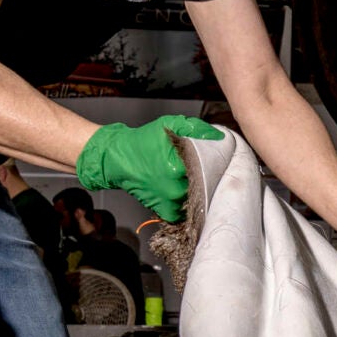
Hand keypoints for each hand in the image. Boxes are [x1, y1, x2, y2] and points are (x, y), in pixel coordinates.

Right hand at [76, 116, 224, 222]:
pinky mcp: (164, 210)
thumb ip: (197, 129)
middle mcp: (176, 187)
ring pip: (196, 198)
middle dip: (206, 177)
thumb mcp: (171, 125)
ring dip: (195, 191)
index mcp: (180, 166)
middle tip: (199, 168)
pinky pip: (183, 212)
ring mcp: (170, 201)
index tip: (213, 159)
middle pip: (206, 185)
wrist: (117, 157)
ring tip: (186, 179)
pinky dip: (184, 204)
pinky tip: (180, 191)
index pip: (212, 168)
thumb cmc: (143, 141)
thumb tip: (219, 137)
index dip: (215, 162)